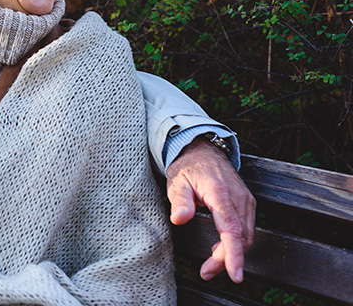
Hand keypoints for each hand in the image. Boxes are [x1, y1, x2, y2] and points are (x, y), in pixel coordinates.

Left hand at [166, 137, 255, 282]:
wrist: (203, 150)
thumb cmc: (188, 167)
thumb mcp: (177, 181)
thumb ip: (180, 201)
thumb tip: (179, 219)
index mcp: (220, 193)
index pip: (231, 229)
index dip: (233, 255)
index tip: (235, 274)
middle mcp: (238, 198)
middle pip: (240, 238)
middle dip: (225, 260)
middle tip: (206, 271)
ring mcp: (246, 201)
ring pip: (246, 237)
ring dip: (231, 254)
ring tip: (210, 266)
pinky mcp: (247, 204)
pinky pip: (247, 230)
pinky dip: (236, 244)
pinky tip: (221, 250)